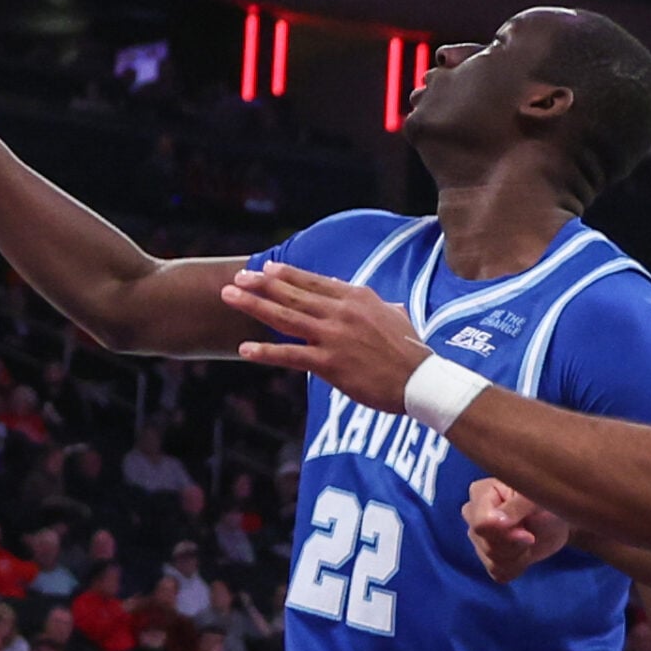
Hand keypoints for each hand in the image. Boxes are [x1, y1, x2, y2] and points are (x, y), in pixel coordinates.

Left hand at [221, 263, 430, 410]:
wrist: (421, 381)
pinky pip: (291, 355)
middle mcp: (340, 312)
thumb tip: (349, 289)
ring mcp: (332, 337)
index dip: (287, 276)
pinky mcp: (329, 364)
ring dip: (254, 306)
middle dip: (261, 285)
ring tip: (229, 297)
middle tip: (237, 278)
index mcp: (355, 297)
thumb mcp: (392, 313)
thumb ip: (368, 301)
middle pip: (292, 294)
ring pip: (285, 317)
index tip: (265, 270)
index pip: (313, 281)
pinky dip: (265, 352)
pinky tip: (244, 350)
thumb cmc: (410, 350)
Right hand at [465, 478, 570, 581]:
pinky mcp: (487, 557)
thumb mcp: (536, 500)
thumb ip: (516, 507)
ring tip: (529, 541)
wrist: (553, 519)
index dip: (504, 534)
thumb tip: (495, 521)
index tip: (527, 534)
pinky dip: (516, 567)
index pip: (480, 522)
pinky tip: (524, 554)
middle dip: (514, 545)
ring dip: (518, 557)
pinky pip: (497, 572)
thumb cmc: (544, 501)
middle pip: (486, 544)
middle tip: (531, 536)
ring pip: (492, 560)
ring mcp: (477, 537)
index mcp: (480, 493)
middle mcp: (472, 514)